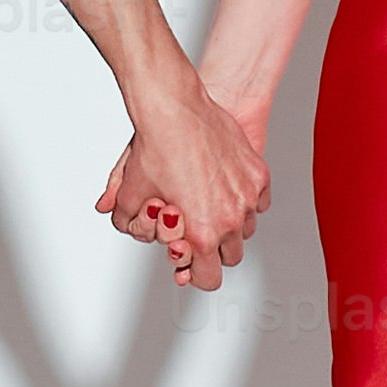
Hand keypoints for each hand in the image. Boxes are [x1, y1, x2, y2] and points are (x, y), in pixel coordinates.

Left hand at [98, 73, 271, 290]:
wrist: (174, 108)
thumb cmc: (156, 147)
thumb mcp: (131, 193)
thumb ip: (129, 220)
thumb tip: (128, 225)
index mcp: (201, 233)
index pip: (208, 278)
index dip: (195, 274)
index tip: (187, 263)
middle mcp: (230, 219)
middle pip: (229, 257)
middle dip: (211, 249)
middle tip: (194, 232)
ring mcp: (248, 196)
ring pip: (246, 229)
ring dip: (229, 225)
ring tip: (207, 205)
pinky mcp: (258, 173)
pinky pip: (258, 202)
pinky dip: (244, 200)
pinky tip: (224, 188)